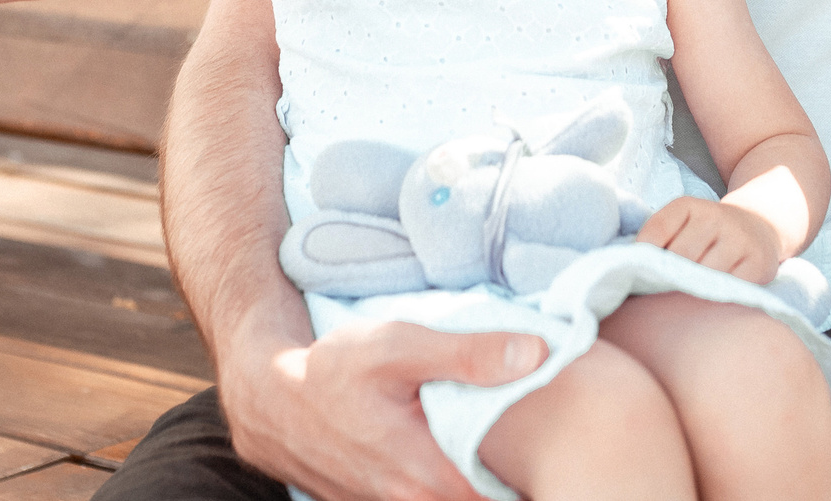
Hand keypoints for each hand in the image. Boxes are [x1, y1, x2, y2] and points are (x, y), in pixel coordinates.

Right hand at [223, 320, 546, 500]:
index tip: (561, 447)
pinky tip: (467, 451)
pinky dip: (455, 481)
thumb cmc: (332, 371)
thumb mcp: (398, 344)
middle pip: (491, 500)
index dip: (538, 475)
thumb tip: (538, 354)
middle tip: (543, 442)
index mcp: (431, 477)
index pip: (509, 495)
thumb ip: (469, 352)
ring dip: (485, 479)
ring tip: (506, 446)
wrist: (269, 400)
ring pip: (462, 500)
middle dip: (515, 477)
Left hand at [636, 195, 782, 283]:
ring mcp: (739, 239)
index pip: (657, 229)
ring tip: (687, 296)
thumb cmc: (707, 233)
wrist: (759, 226)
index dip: (644, 254)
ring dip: (693, 289)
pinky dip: (719, 296)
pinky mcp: (758, 262)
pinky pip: (731, 287)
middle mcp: (715, 217)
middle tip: (664, 291)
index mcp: (687, 205)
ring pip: (705, 273)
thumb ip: (659, 240)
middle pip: (680, 256)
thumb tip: (631, 268)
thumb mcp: (682, 224)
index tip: (639, 271)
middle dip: (669, 276)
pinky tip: (714, 296)